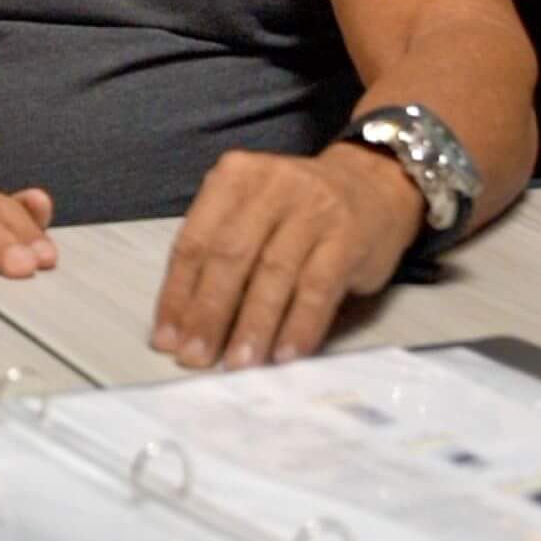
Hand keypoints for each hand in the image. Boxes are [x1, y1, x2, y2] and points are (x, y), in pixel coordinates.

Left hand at [151, 146, 424, 370]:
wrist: (374, 183)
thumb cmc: (297, 208)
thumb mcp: (252, 207)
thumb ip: (220, 248)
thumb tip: (186, 320)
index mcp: (233, 177)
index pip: (194, 241)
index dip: (177, 293)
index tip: (167, 337)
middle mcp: (271, 187)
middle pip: (229, 257)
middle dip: (209, 313)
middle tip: (195, 356)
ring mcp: (313, 211)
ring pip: (272, 275)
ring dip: (252, 326)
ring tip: (238, 363)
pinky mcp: (348, 239)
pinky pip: (317, 289)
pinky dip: (298, 326)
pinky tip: (284, 354)